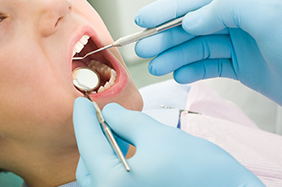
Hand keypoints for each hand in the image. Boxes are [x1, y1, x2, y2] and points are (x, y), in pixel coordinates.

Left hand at [73, 97, 263, 186]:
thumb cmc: (200, 172)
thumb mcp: (158, 136)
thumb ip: (127, 121)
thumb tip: (110, 112)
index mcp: (111, 183)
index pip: (87, 144)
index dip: (83, 118)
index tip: (81, 102)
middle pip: (89, 163)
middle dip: (94, 136)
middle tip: (102, 114)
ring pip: (100, 174)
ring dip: (105, 150)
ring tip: (120, 130)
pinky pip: (114, 182)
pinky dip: (116, 163)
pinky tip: (129, 149)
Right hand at [134, 0, 281, 103]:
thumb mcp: (267, 17)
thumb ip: (226, 9)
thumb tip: (191, 18)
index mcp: (246, 1)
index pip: (199, 0)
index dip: (168, 9)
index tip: (143, 18)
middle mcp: (240, 21)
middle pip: (194, 26)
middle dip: (166, 37)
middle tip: (142, 48)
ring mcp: (240, 44)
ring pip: (199, 48)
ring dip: (175, 57)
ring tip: (156, 67)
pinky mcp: (242, 67)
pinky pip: (211, 66)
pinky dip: (193, 71)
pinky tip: (180, 75)